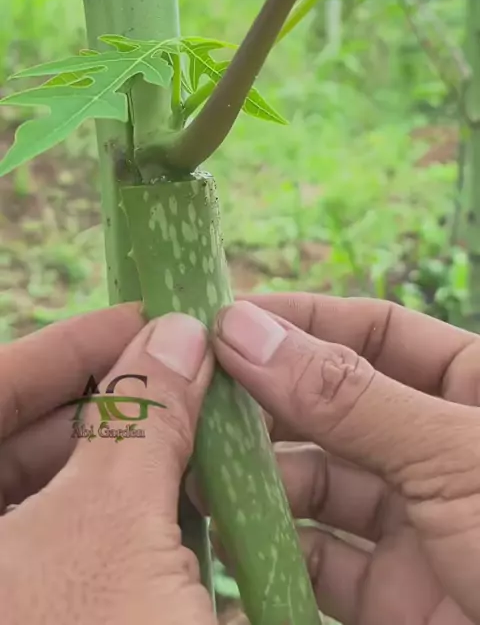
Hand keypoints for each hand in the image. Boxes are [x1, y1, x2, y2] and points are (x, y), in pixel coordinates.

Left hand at [0, 307, 215, 624]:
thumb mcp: (116, 524)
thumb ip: (142, 417)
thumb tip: (178, 333)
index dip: (68, 346)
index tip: (142, 315)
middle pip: (23, 438)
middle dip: (108, 396)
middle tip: (179, 365)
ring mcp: (11, 584)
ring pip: (55, 491)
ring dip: (125, 452)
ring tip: (192, 421)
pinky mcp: (44, 611)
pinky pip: (76, 542)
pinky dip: (126, 510)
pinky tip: (180, 489)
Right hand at [211, 294, 479, 624]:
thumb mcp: (451, 454)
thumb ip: (347, 394)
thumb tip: (246, 329)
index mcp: (473, 391)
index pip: (374, 330)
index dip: (302, 319)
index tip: (227, 318)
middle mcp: (438, 449)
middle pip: (334, 405)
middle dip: (266, 399)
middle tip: (190, 391)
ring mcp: (416, 524)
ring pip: (317, 483)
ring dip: (258, 475)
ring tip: (192, 464)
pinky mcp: (395, 597)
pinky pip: (318, 563)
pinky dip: (272, 551)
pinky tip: (225, 535)